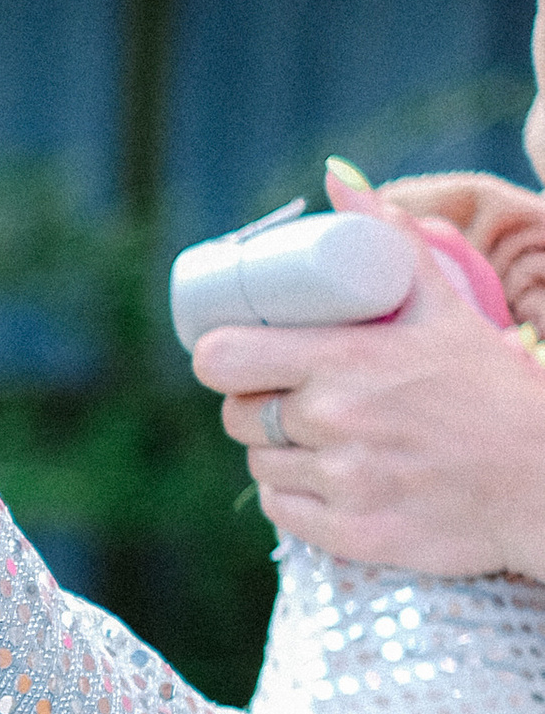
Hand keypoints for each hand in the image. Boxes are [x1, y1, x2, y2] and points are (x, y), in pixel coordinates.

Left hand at [192, 172, 544, 580]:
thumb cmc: (493, 389)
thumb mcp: (446, 307)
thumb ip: (390, 241)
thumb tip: (338, 179)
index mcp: (349, 361)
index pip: (222, 359)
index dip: (222, 355)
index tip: (238, 353)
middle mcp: (336, 422)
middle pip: (235, 414)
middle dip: (255, 402)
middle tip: (291, 395)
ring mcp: (343, 483)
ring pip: (257, 464)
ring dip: (278, 449)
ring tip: (324, 435)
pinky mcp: (352, 534)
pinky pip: (280, 510)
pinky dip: (294, 495)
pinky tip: (331, 475)